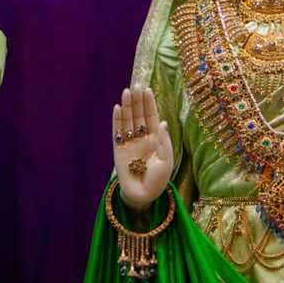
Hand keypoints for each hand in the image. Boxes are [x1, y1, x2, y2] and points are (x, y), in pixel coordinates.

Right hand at [112, 86, 173, 210]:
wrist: (143, 196)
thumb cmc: (158, 181)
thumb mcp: (166, 161)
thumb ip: (164, 141)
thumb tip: (162, 122)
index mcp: (155, 139)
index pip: (152, 117)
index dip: (149, 104)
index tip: (147, 90)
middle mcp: (142, 138)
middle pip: (139, 115)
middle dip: (137, 101)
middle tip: (136, 86)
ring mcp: (130, 143)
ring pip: (127, 120)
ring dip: (127, 106)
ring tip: (126, 92)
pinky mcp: (118, 149)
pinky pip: (117, 132)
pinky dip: (117, 120)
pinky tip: (117, 108)